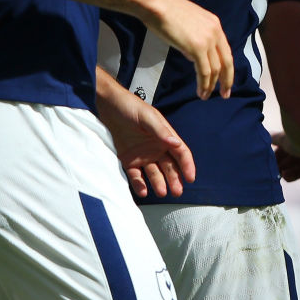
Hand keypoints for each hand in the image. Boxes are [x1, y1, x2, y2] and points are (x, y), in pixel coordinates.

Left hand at [97, 84, 195, 198]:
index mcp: (165, 136)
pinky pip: (136, 175)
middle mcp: (157, 148)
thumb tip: (176, 144)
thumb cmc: (131, 107)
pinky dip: (140, 184)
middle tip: (177, 192)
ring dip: (160, 183)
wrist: (108, 106)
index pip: (181, 153)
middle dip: (175, 179)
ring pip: (155, 173)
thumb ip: (162, 131)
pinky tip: (143, 191)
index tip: (190, 178)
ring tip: (163, 193)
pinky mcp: (128, 160)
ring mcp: (143, 155)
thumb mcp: (148, 117)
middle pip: (170, 166)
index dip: (187, 165)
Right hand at [149, 0, 234, 99]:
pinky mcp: (198, 47)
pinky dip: (203, 83)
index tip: (226, 80)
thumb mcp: (189, 24)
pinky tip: (200, 91)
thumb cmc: (166, 12)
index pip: (226, 51)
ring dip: (211, 85)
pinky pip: (204, 71)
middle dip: (227, 80)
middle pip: (227, 61)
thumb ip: (196, 39)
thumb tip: (194, 56)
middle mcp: (216, 32)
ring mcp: (208, 40)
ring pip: (215, 69)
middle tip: (225, 94)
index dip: (227, 68)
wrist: (156, 5)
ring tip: (205, 96)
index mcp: (215, 25)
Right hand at [272, 131, 299, 186]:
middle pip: (296, 162)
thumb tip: (267, 138)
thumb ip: (275, 139)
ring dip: (293, 174)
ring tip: (284, 175)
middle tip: (275, 172)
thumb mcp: (284, 139)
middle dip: (284, 167)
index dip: (279, 158)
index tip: (270, 163)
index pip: (289, 151)